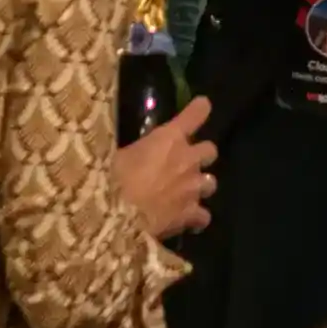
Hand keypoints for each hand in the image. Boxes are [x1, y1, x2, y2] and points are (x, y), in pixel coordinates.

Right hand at [113, 95, 218, 241]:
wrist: (119, 216)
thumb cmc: (114, 179)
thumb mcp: (119, 156)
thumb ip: (136, 152)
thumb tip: (133, 154)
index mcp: (170, 138)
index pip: (195, 114)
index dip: (199, 109)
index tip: (202, 106)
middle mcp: (188, 159)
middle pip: (210, 150)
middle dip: (202, 155)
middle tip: (187, 162)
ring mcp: (193, 187)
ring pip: (211, 183)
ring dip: (201, 185)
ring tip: (188, 193)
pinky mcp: (191, 213)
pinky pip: (204, 216)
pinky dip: (197, 217)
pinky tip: (190, 221)